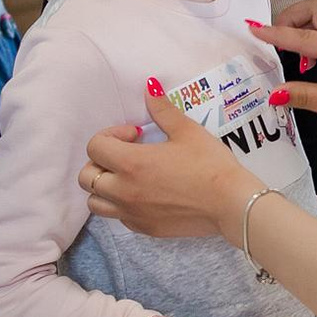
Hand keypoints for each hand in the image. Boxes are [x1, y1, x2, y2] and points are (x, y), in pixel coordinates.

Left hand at [81, 93, 259, 240]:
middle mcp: (124, 191)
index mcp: (131, 163)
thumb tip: (149, 87)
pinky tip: (145, 194)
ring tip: (129, 177)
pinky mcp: (144, 229)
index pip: (94, 146)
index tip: (135, 135)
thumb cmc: (210, 165)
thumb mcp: (187, 131)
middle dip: (101, 161)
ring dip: (105, 187)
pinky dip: (122, 205)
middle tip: (127, 155)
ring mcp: (132, 213)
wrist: (230, 204)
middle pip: (86, 177)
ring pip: (95, 202)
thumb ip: (162, 110)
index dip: (111, 135)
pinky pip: (118, 217)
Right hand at [260, 1, 316, 145]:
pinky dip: (308, 38)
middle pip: (312, 8)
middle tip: (276, 41)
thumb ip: (301, 95)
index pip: (301, 36)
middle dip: (289, 18)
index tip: (253, 30)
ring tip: (290, 55)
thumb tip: (273, 92)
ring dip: (299, 28)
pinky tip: (306, 63)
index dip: (274, 34)